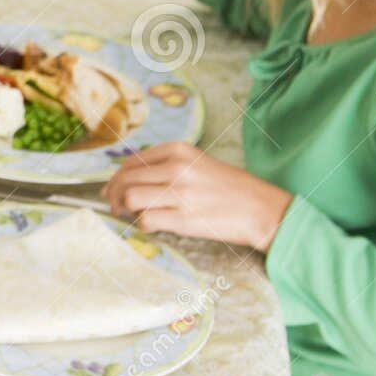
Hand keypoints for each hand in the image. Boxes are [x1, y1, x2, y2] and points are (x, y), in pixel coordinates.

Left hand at [103, 143, 292, 251]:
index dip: (117, 177)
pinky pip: (147, 220)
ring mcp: (179, 194)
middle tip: (114, 204)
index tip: (113, 188)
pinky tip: (152, 225)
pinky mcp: (184, 219)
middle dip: (114, 193)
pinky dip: (143, 225)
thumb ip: (167, 165)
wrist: (261, 209)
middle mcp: (176, 168)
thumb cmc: (231, 187)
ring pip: (130, 198)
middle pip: (126, 179)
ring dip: (125, 208)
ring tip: (131, 214)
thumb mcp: (199, 163)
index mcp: (179, 151)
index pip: (132, 161)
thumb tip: (132, 178)